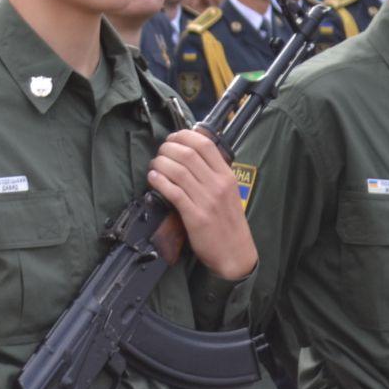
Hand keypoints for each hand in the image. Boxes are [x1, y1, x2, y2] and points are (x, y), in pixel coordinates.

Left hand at [148, 129, 257, 278]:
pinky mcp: (195, 216)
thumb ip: (212, 174)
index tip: (171, 139)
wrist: (235, 253)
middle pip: (188, 154)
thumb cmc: (227, 222)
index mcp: (227, 176)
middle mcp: (218, 185)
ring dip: (160, 163)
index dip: (183, 136)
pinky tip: (152, 178)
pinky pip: (174, 192)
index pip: (205, 144)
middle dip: (167, 148)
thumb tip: (189, 154)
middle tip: (159, 153)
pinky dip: (159, 182)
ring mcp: (207, 200)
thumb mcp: (227, 192)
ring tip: (154, 165)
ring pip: (178, 171)